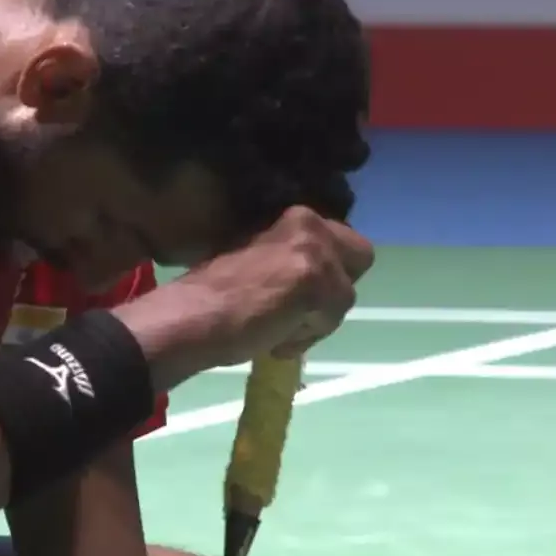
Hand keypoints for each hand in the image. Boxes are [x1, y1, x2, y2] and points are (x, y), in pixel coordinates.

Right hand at [114, 206, 374, 388]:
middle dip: (338, 286)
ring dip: (318, 320)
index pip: (343, 238)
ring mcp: (316, 252)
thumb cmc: (213, 290)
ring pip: (346, 296)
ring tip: (278, 329)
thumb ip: (289, 256)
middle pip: (361, 258)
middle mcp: (311, 224)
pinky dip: (306, 337)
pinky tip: (276, 340)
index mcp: (296, 214)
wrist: (195, 314)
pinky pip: (330, 320)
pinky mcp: (315, 283)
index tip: (305, 292)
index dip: (331, 268)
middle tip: (303, 309)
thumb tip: (316, 278)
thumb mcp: (258, 254)